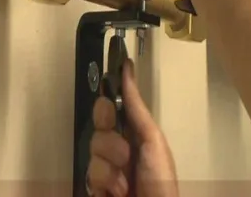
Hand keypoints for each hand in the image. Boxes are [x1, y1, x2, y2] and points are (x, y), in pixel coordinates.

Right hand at [88, 61, 178, 196]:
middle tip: (126, 152)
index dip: (107, 103)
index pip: (109, 106)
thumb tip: (127, 66)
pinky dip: (107, 182)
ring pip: (94, 147)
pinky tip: (118, 192)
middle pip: (98, 123)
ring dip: (113, 165)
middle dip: (111, 139)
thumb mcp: (152, 139)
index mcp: (131, 131)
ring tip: (127, 181)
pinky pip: (90, 171)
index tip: (110, 103)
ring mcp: (104, 164)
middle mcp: (115, 143)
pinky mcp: (94, 183)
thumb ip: (136, 105)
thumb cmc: (160, 177)